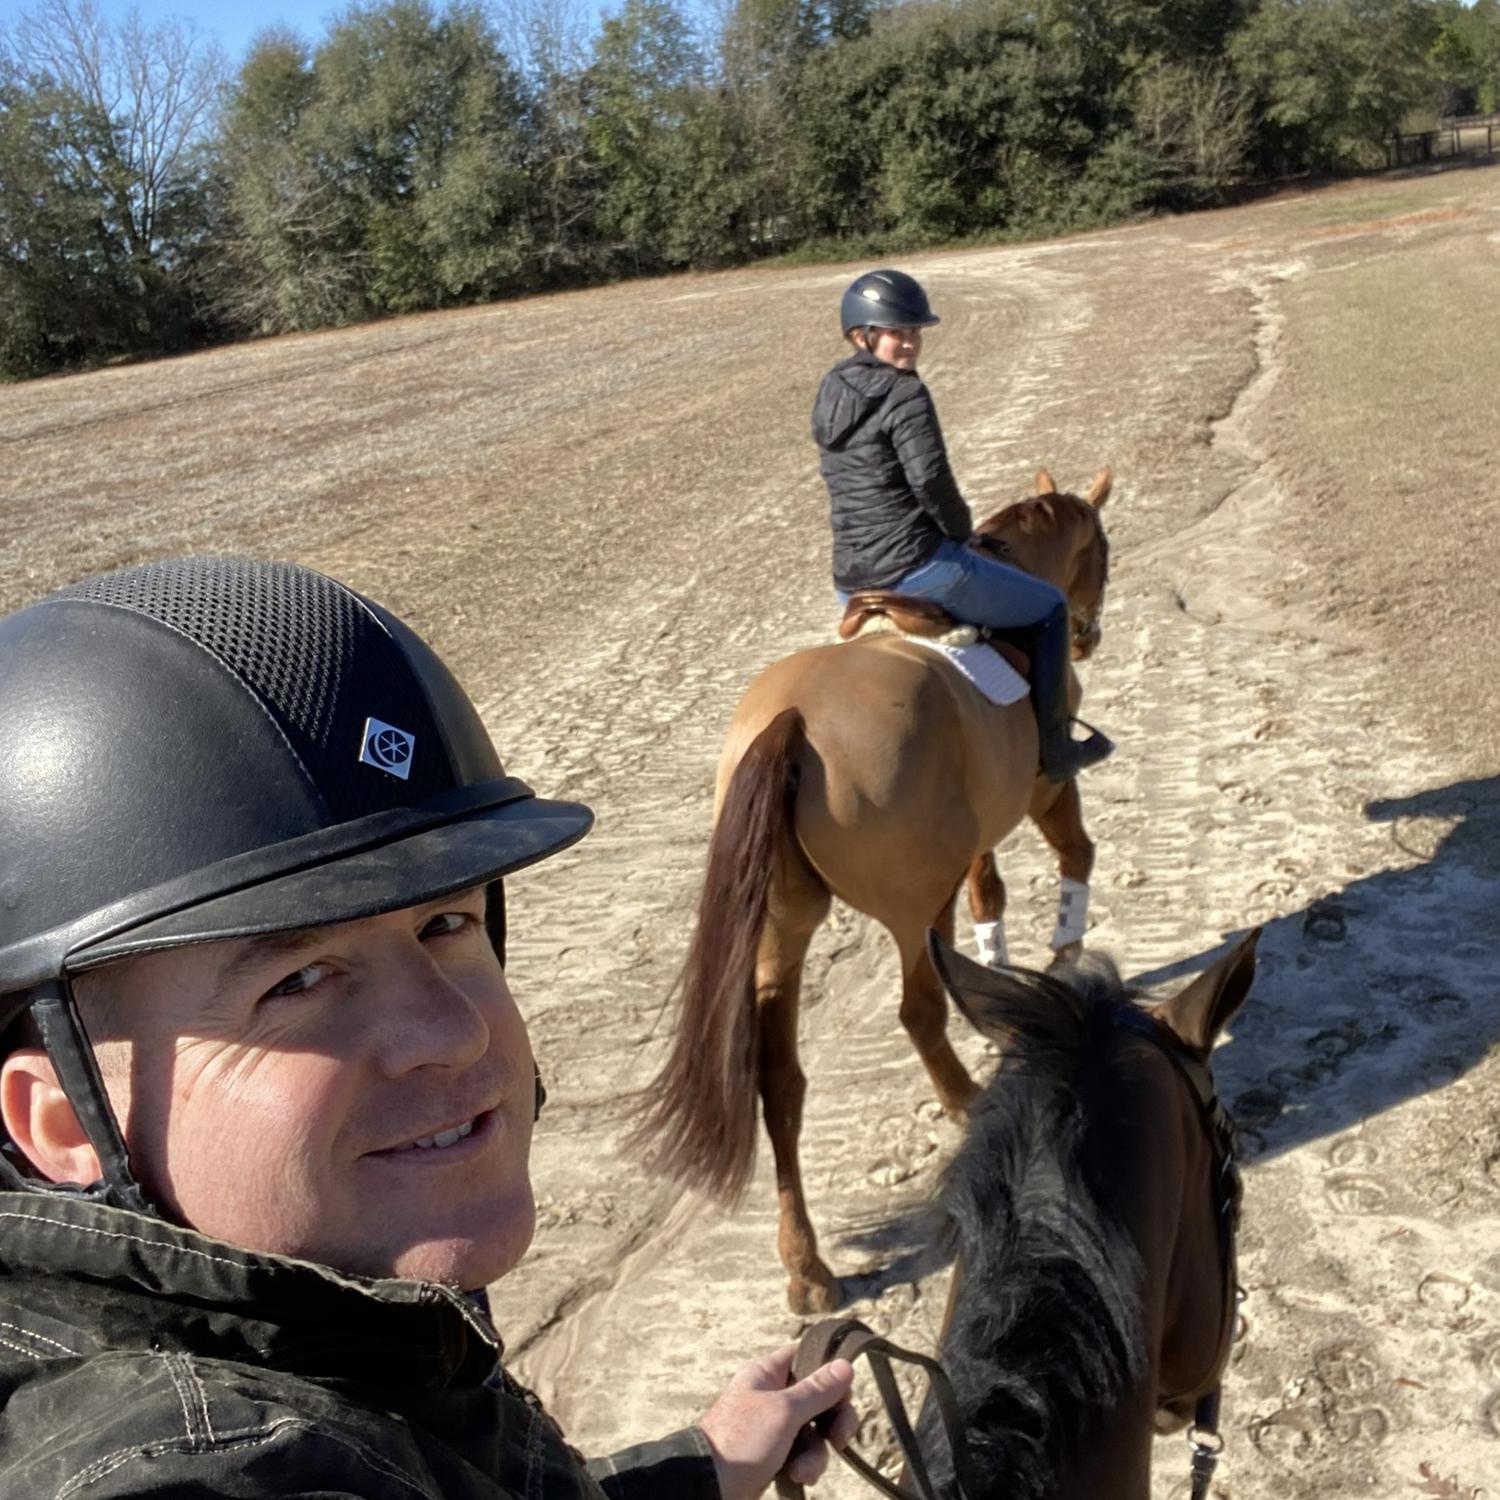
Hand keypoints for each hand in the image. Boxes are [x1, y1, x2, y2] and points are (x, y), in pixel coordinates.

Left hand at [697, 1346, 856, 1499]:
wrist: (708, 1486)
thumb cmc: (741, 1441)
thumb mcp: (784, 1412)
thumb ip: (817, 1390)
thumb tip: (846, 1364)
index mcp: (769, 1373)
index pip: (810, 1359)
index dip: (831, 1374)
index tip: (844, 1396)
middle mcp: (772, 1395)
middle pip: (819, 1399)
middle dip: (832, 1423)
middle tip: (839, 1440)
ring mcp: (773, 1426)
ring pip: (814, 1432)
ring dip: (815, 1454)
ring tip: (800, 1470)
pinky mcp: (774, 1454)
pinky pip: (802, 1454)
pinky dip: (804, 1466)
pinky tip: (795, 1478)